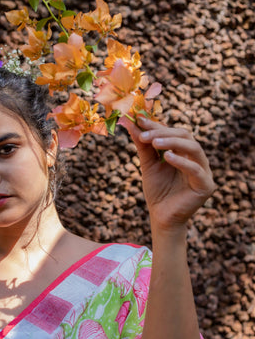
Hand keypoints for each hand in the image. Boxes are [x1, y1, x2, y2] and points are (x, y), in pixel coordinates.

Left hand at [122, 116, 215, 233]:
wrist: (161, 218)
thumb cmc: (157, 192)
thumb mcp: (148, 165)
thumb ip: (143, 145)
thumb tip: (132, 123)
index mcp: (185, 152)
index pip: (174, 132)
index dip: (157, 125)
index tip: (139, 120)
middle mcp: (197, 159)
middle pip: (185, 136)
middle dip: (164, 133)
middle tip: (145, 135)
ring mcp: (204, 171)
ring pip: (194, 148)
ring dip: (173, 142)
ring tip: (155, 142)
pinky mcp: (206, 185)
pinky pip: (196, 169)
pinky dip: (182, 162)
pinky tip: (167, 158)